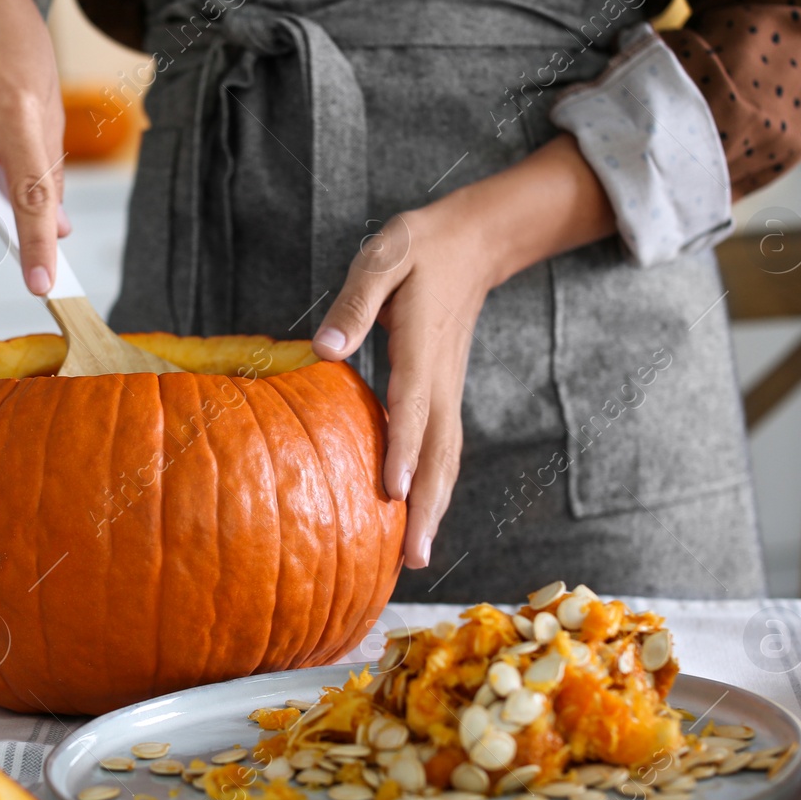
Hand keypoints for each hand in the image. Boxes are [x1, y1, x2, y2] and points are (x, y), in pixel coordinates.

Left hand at [312, 135, 618, 568]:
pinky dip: (437, 487)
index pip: (413, 404)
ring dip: (436, 507)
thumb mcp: (384, 256)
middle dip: (429, 505)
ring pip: (447, 457)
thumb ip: (356, 301)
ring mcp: (449, 388)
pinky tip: (420, 518)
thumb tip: (325, 349)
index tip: (395, 491)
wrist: (475, 243)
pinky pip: (444, 448)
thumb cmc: (419, 247)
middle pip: (440, 450)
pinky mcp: (446, 394)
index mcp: (421, 343)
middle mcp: (440, 376)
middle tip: (415, 556)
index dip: (405, 448)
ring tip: (419, 556)